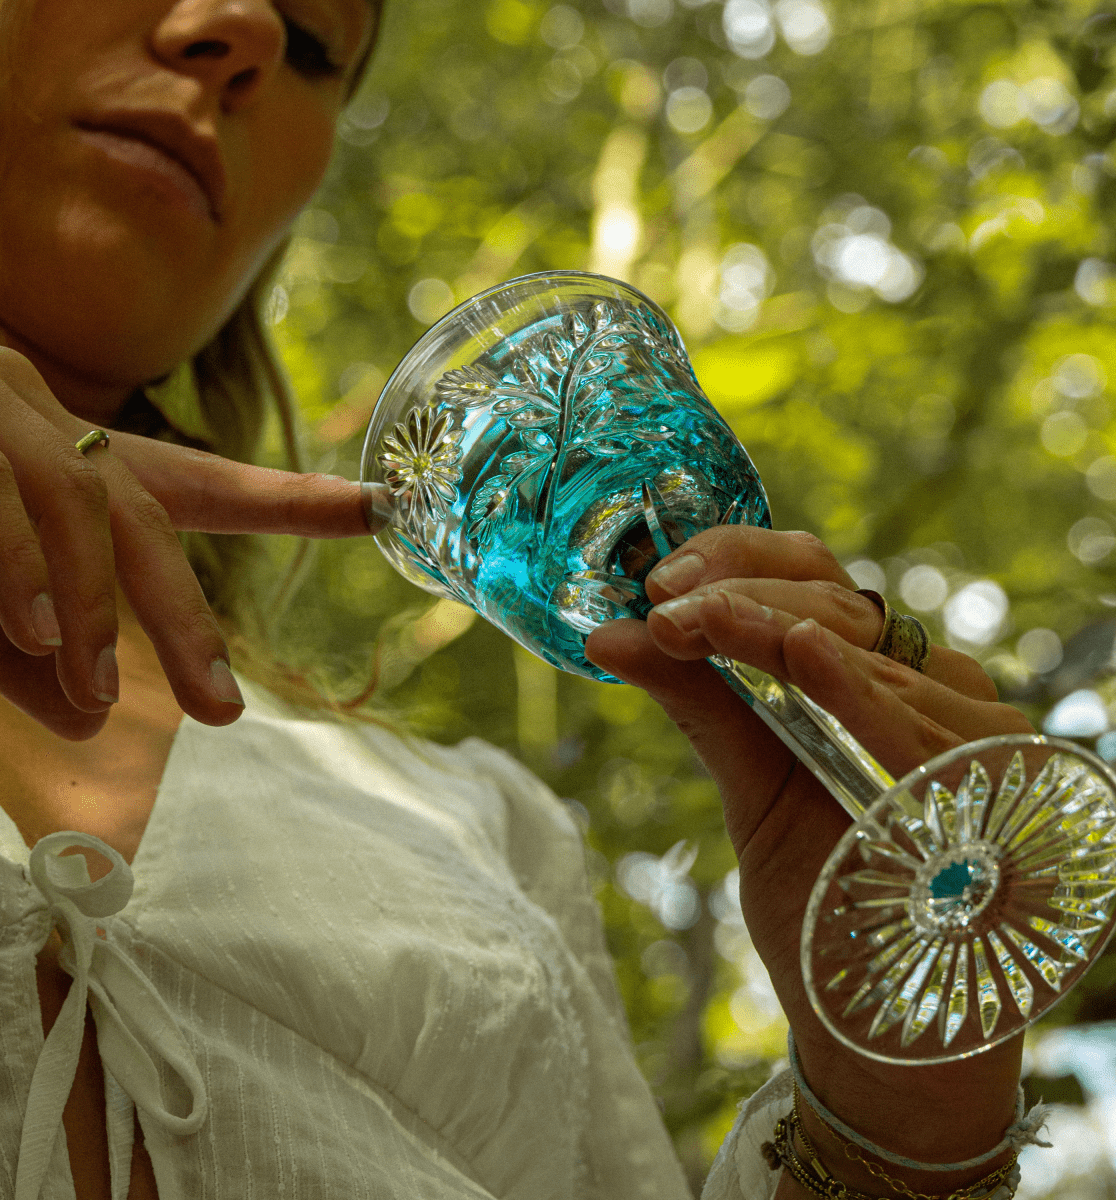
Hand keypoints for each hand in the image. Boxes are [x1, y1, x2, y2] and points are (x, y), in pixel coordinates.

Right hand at [0, 336, 372, 739]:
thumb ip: (36, 648)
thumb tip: (93, 716)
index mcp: (60, 449)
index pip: (195, 481)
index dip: (289, 499)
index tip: (380, 513)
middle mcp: (29, 402)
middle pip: (147, 509)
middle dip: (187, 615)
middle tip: (224, 708)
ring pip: (78, 499)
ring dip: (97, 607)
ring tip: (102, 693)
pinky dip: (22, 564)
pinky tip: (42, 634)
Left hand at [585, 526, 1032, 1190]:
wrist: (875, 1013)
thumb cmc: (818, 889)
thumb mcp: (748, 782)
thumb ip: (697, 701)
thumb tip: (608, 633)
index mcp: (864, 670)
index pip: (812, 575)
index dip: (737, 558)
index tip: (660, 582)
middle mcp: (924, 684)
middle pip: (835, 600)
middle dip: (738, 593)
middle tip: (663, 602)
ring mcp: (970, 727)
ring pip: (870, 652)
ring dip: (770, 629)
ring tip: (694, 621)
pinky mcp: (1001, 782)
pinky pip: (920, 726)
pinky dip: (856, 690)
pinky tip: (803, 652)